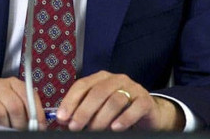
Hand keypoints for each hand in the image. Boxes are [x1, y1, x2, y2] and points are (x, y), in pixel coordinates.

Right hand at [0, 77, 46, 129]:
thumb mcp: (8, 107)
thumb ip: (23, 111)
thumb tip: (39, 125)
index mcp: (11, 83)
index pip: (29, 96)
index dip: (36, 114)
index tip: (39, 127)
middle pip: (15, 106)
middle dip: (19, 125)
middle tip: (17, 132)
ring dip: (3, 128)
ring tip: (1, 130)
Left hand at [54, 71, 183, 130]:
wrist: (148, 113)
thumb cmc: (119, 111)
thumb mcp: (99, 108)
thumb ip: (83, 111)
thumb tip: (64, 120)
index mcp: (101, 78)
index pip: (82, 85)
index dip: (70, 101)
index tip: (62, 117)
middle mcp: (116, 80)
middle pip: (97, 92)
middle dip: (84, 111)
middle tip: (76, 127)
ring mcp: (132, 88)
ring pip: (115, 100)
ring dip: (102, 118)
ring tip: (95, 131)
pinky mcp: (145, 100)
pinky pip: (135, 107)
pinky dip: (124, 119)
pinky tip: (115, 128)